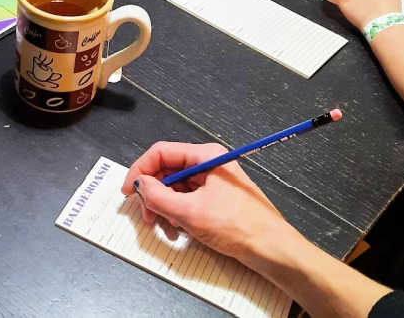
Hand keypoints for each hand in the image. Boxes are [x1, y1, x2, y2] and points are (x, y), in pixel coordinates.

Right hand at [120, 141, 290, 263]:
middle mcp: (207, 163)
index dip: (141, 170)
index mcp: (205, 156)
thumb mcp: (191, 213)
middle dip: (153, 193)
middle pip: (167, 170)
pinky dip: (177, 214)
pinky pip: (187, 200)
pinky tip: (177, 230)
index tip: (129, 191)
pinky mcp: (215, 198)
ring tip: (164, 227)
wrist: (274, 251)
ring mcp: (212, 181)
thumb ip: (159, 197)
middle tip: (146, 216)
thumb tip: (139, 186)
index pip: (161, 152)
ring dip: (164, 207)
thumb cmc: (237, 226)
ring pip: (175, 187)